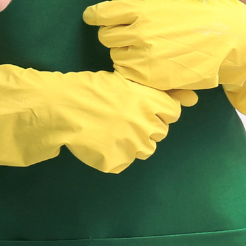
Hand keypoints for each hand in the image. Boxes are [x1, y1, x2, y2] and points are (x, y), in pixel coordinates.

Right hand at [0, 65, 180, 173]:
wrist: (55, 107)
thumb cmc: (85, 88)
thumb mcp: (118, 82)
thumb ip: (148, 90)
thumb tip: (190, 96)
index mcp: (146, 100)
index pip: (173, 111)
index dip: (161, 110)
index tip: (146, 108)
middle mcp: (144, 123)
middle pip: (158, 132)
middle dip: (143, 127)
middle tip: (119, 119)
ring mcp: (130, 145)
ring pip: (143, 150)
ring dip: (129, 143)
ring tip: (107, 131)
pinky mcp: (115, 162)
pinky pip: (120, 163)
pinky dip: (110, 157)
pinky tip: (96, 143)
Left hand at [83, 0, 245, 116]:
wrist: (229, 42)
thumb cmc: (201, 19)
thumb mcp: (170, 4)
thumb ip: (142, 7)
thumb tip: (118, 8)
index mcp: (143, 10)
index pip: (103, 13)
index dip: (94, 15)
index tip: (91, 17)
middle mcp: (139, 32)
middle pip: (106, 36)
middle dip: (113, 35)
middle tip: (127, 35)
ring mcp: (143, 56)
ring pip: (116, 56)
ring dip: (124, 53)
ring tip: (145, 50)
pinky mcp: (150, 77)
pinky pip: (127, 73)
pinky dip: (133, 70)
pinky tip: (148, 64)